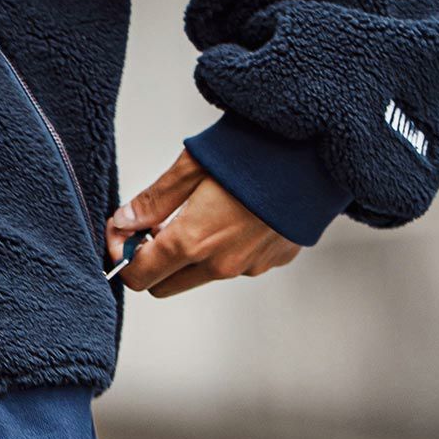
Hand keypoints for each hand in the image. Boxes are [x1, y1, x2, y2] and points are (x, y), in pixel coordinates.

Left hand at [104, 148, 301, 294]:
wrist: (315, 157)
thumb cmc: (252, 154)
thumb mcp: (191, 166)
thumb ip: (154, 201)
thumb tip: (123, 222)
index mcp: (192, 241)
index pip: (138, 277)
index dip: (123, 256)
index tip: (124, 231)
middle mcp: (220, 264)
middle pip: (165, 285)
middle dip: (152, 260)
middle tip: (156, 222)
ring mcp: (249, 266)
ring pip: (200, 274)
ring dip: (188, 254)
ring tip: (199, 210)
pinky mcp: (272, 261)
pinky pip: (235, 264)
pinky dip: (223, 247)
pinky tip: (233, 212)